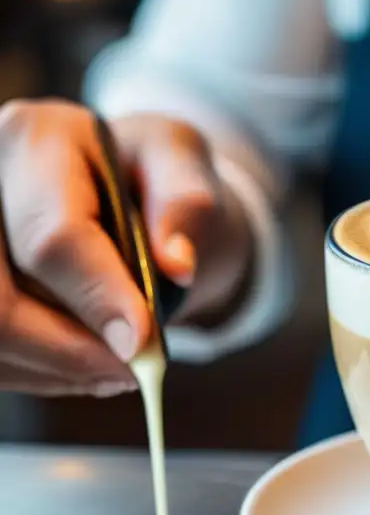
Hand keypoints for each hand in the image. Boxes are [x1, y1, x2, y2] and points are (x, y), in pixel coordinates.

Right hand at [0, 100, 253, 396]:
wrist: (118, 188)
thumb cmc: (150, 173)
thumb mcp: (184, 161)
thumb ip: (187, 197)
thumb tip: (177, 263)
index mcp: (36, 141)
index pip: (55, 239)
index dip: (98, 299)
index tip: (142, 343)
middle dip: (69, 351)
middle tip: (131, 372)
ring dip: (55, 370)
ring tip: (117, 369)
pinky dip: (40, 373)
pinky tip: (84, 365)